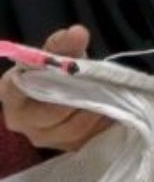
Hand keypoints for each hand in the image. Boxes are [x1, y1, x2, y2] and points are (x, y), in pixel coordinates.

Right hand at [0, 25, 112, 151]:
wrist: (71, 94)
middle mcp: (22, 120)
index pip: (19, 89)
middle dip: (78, 97)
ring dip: (95, 110)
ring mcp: (45, 138)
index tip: (69, 69)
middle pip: (51, 113)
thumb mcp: (59, 56)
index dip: (47, 78)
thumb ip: (63, 45)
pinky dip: (104, 123)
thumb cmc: (58, 74)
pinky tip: (113, 110)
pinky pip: (89, 138)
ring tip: (108, 95)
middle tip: (99, 82)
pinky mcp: (68, 148)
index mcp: (12, 94)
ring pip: (74, 128)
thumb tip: (77, 32)